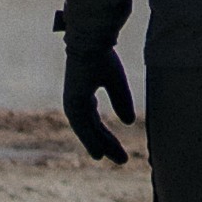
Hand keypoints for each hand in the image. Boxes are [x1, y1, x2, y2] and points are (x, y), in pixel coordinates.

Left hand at [63, 43, 138, 165]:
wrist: (90, 41)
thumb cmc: (102, 56)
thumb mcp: (115, 81)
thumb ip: (121, 100)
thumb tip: (128, 122)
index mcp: (82, 96)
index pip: (93, 123)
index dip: (104, 138)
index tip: (114, 153)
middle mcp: (75, 102)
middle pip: (91, 131)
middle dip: (106, 145)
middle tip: (122, 160)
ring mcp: (73, 103)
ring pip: (87, 132)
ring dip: (101, 146)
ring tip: (114, 160)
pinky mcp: (74, 101)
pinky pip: (84, 126)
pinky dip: (91, 140)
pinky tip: (99, 152)